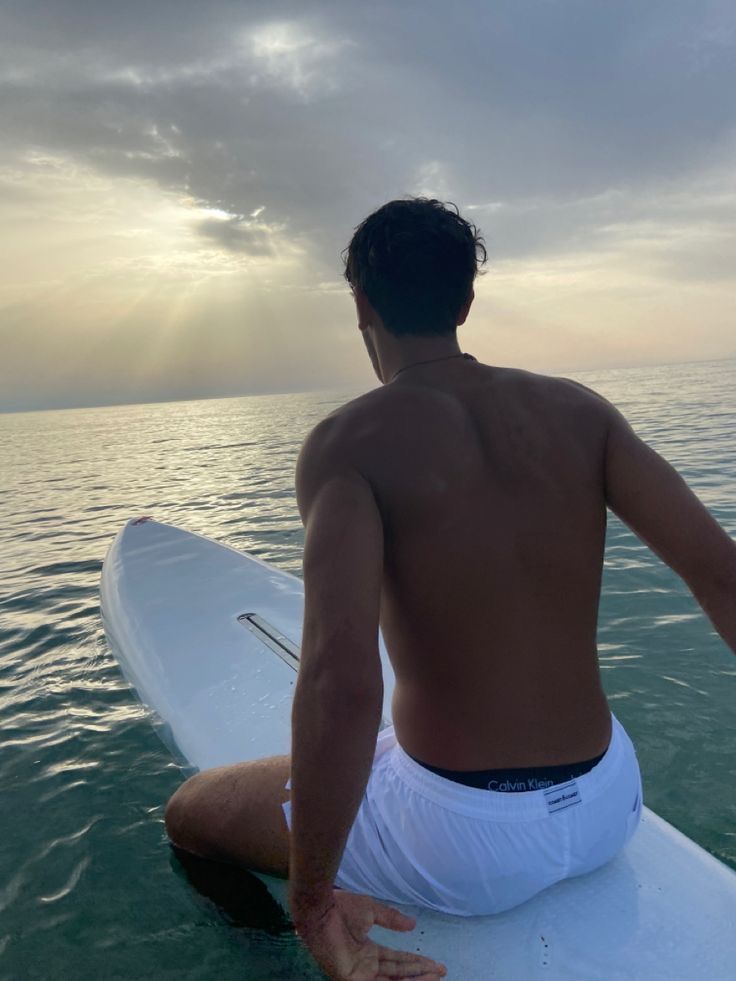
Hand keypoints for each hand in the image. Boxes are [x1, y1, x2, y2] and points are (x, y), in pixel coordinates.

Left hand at [295, 889, 447, 980]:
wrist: (320, 908)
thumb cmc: (341, 907)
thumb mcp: (371, 911)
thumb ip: (391, 919)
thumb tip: (413, 924)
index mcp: (367, 952)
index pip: (396, 962)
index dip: (416, 963)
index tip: (435, 963)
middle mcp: (365, 967)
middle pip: (398, 975)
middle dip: (420, 975)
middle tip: (441, 972)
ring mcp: (359, 975)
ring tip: (434, 976)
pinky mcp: (352, 980)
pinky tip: (415, 980)